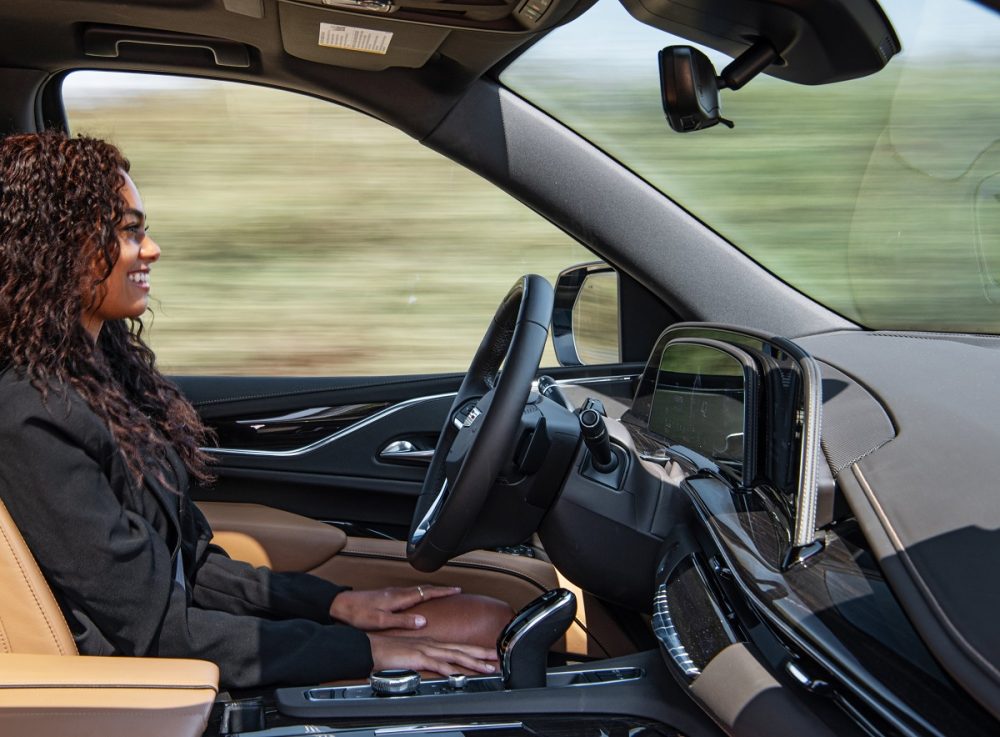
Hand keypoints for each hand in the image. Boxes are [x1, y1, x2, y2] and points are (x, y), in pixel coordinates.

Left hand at [329, 585, 460, 630]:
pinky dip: (421, 593)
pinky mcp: (387, 595)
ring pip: (417, 589)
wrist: (341, 605)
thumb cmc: (358, 614)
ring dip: (432, 590)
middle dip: (441, 589)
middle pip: (424, 588)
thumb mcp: (382, 621)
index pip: (427, 592)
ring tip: (442, 593)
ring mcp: (393, 593)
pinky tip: (419, 598)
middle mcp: (398, 593)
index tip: (456, 589)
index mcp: (399, 598)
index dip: (443, 591)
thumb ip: (403, 621)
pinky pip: (410, 592)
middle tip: (455, 590)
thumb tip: (423, 621)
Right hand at [368, 633, 497, 676]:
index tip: (489, 654)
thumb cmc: (390, 652)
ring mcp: (426, 650)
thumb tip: (439, 667)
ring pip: (455, 656)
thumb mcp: (414, 656)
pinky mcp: (418, 657)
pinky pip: (436, 664)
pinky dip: (449, 668)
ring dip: (473, 662)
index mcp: (432, 644)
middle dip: (482, 654)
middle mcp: (432, 645)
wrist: (373, 648)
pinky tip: (458, 673)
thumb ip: (427, 660)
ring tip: (488, 667)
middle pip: (462, 649)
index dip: (475, 651)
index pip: (459, 647)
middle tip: (498, 657)